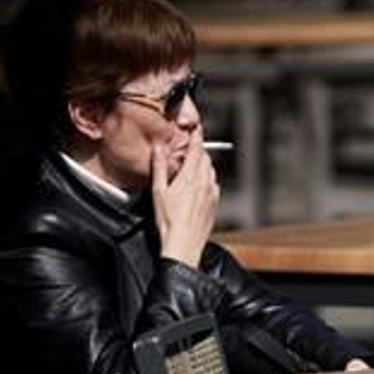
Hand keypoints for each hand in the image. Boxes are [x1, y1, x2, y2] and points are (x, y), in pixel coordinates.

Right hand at [152, 140, 218, 267]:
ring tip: (192, 166)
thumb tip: (159, 149)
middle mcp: (205, 183)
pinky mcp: (215, 203)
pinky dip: (207, 179)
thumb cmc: (169, 221)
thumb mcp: (159, 192)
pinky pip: (213, 184)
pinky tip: (198, 185)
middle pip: (205, 158)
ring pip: (211, 170)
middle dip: (198, 150)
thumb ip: (159, 167)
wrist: (184, 245)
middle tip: (190, 147)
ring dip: (203, 164)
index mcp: (191, 177)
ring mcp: (212, 193)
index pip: (197, 150)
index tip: (196, 128)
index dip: (197, 136)